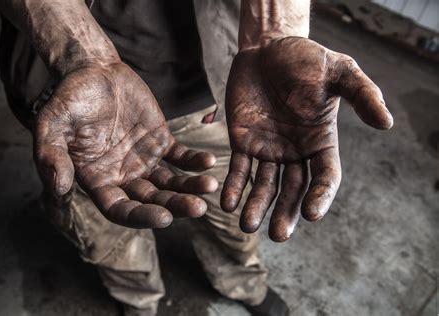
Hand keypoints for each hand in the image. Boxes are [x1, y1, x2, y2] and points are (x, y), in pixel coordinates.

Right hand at [34, 62, 217, 227]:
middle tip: (198, 208)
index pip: (120, 209)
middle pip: (152, 200)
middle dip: (175, 206)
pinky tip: (208, 162)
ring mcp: (144, 160)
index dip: (141, 216)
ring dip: (190, 187)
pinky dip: (194, 161)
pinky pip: (180, 156)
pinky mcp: (160, 141)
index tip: (165, 218)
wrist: (93, 71)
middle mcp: (123, 176)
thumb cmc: (69, 99)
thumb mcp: (51, 125)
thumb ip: (51, 156)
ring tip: (210, 187)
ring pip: (170, 182)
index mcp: (98, 180)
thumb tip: (59, 188)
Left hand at [221, 37, 392, 240]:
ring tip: (247, 226)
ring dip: (256, 206)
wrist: (268, 49)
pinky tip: (228, 204)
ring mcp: (268, 149)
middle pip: (293, 190)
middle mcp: (295, 151)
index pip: (325, 176)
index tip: (311, 214)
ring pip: (264, 185)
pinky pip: (238, 169)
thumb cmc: (306, 59)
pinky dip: (234, 187)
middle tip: (278, 235)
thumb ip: (362, 94)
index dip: (320, 196)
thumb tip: (387, 123)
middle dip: (285, 212)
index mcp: (320, 141)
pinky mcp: (243, 142)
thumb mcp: (339, 71)